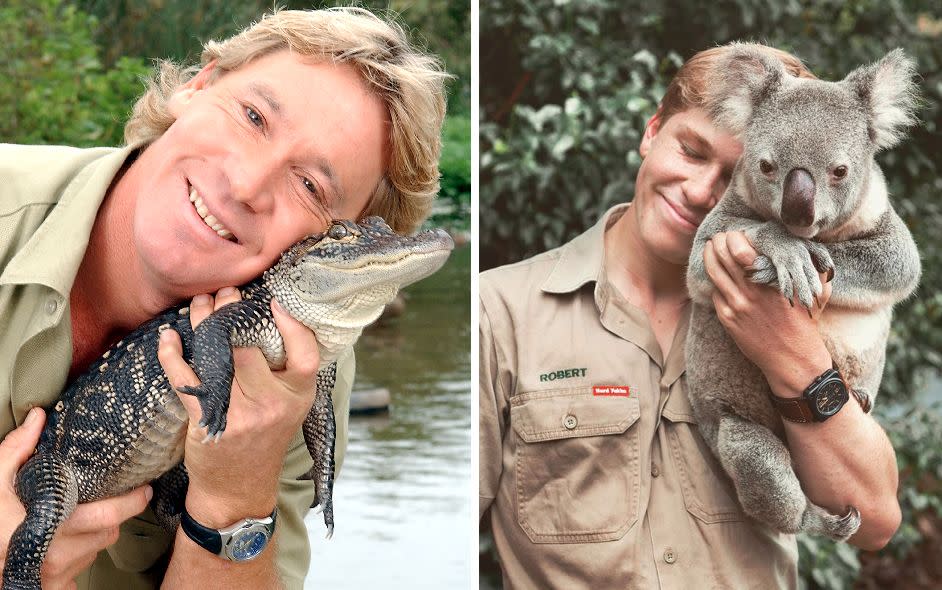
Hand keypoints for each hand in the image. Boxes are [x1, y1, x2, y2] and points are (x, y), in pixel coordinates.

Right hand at [0, 408, 150, 588]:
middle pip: (109, 530)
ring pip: (100, 546)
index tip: (144, 488)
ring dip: (101, 530)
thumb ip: (17, 450)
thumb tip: (38, 417)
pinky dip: (86, 551)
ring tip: (91, 513)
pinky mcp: (56, 585)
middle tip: (136, 494)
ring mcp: (57, 573)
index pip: (105, 516)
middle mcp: (55, 553)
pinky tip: (76, 539)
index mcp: (46, 524)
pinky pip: (86, 566)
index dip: (130, 502)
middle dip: (122, 512)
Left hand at [157, 287, 319, 525]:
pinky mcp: (208, 421)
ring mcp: (241, 414)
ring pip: (217, 357)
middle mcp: (273, 404)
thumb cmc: (264, 439)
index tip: (272, 301)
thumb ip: (285, 373)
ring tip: (198, 303)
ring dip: (202, 324)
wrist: (239, 489)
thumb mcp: (289, 407)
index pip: (305, 354)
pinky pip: (187, 380)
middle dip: (232, 314)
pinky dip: (171, 356)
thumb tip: (270, 319)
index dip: (292, 325)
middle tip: (223, 293)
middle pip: (250, 348)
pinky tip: (167, 337)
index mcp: (298, 396)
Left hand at [704, 231, 832, 393]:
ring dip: (709, 257)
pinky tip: (717, 276)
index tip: (733, 233)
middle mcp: (751, 290)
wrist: (792, 358)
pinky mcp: (727, 318)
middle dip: (717, 242)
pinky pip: (715, 293)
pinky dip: (715, 282)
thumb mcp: (813, 292)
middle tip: (716, 237)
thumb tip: (809, 249)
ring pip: (714, 273)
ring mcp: (736, 305)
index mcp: (772, 280)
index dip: (734, 237)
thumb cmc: (805, 323)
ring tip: (708, 249)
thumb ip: (810, 269)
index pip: (742, 248)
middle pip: (722, 256)